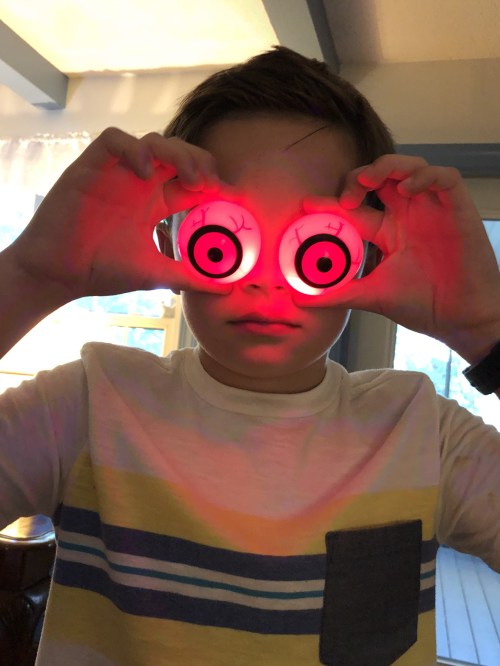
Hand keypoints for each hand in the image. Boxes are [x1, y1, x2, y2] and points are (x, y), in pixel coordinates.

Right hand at [6, 127, 227, 300]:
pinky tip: (145, 172)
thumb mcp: (156, 273)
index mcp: (157, 202)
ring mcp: (117, 173)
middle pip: (180, 153)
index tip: (234, 198)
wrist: (60, 274)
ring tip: (190, 178)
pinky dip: (133, 149)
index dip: (216, 183)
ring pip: (154, 141)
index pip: (193, 181)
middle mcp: (141, 182)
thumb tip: (227, 287)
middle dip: (200, 161)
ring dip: (177, 152)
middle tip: (211, 185)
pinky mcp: (91, 166)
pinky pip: (114, 139)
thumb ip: (190, 276)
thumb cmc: (103, 270)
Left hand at [294, 155, 499, 358]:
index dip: (331, 202)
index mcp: (387, 232)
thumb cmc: (423, 305)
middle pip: (379, 178)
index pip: (355, 208)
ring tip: (369, 182)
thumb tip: (299, 298)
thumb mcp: (373, 295)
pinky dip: (425, 176)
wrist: (460, 318)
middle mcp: (407, 215)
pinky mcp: (457, 208)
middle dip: (358, 177)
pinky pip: (444, 177)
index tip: (308, 204)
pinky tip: (408, 189)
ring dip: (387, 167)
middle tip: (347, 197)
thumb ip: (338, 293)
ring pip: (409, 167)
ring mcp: (432, 209)